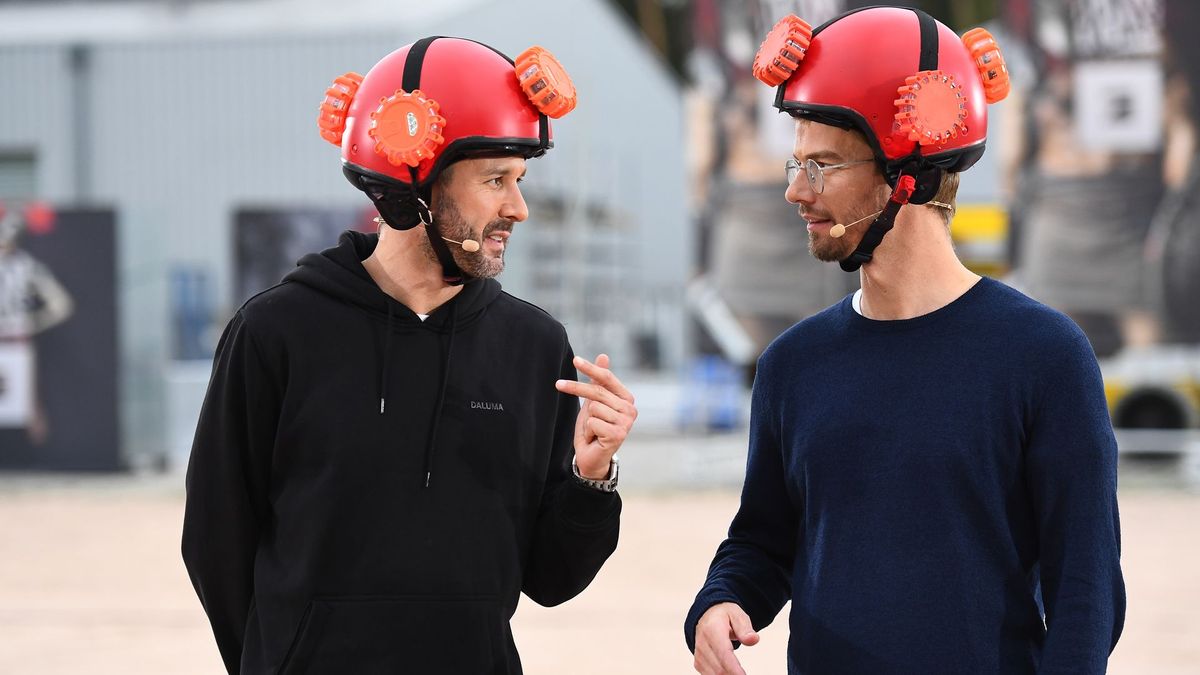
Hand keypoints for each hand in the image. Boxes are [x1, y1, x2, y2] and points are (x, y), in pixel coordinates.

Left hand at [554, 353, 636, 478]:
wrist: (593, 458)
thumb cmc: (594, 429)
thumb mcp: (594, 402)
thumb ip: (600, 381)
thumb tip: (604, 355)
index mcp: (627, 399)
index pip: (607, 378)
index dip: (590, 369)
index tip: (575, 360)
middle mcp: (630, 410)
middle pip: (597, 391)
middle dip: (575, 388)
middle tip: (558, 384)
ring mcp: (626, 423)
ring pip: (593, 408)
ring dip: (586, 420)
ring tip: (592, 430)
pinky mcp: (617, 435)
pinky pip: (592, 422)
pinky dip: (587, 431)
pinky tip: (595, 438)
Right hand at [693, 602, 758, 674]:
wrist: (706, 615)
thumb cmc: (723, 616)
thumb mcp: (737, 615)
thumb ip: (745, 628)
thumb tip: (753, 639)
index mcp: (712, 630)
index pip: (723, 653)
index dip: (733, 668)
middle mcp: (702, 644)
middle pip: (719, 668)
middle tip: (745, 674)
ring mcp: (699, 655)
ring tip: (740, 672)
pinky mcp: (699, 663)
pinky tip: (732, 672)